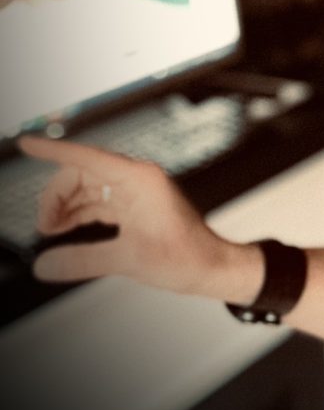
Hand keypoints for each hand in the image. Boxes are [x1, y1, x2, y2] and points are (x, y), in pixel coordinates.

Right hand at [18, 134, 257, 299]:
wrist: (210, 265)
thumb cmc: (183, 257)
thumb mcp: (127, 261)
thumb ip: (82, 261)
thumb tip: (43, 264)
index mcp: (140, 179)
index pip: (87, 158)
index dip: (54, 151)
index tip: (27, 144)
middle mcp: (138, 178)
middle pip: (83, 173)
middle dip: (57, 196)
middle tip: (45, 227)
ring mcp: (138, 190)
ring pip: (90, 187)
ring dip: (67, 205)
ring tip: (52, 231)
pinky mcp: (137, 204)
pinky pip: (100, 200)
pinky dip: (80, 212)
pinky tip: (66, 229)